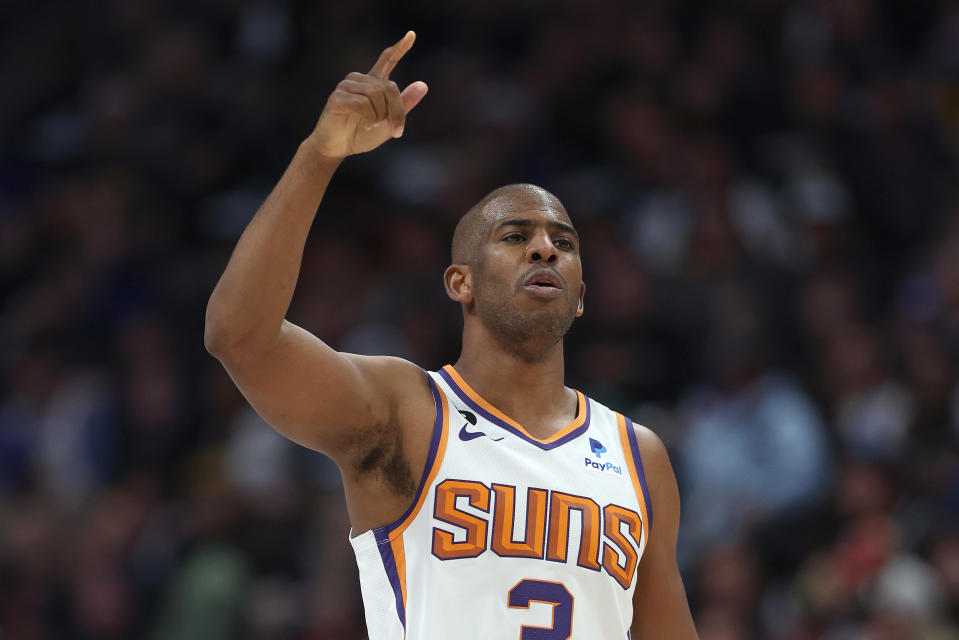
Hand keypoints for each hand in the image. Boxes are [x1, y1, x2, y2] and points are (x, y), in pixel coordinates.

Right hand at [307, 31, 427, 159]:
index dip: (400, 48)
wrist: (337, 148)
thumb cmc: (361, 135)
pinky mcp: (338, 97)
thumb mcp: (388, 122)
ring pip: (376, 94)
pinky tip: (364, 124)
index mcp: (373, 83)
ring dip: (380, 115)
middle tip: (396, 130)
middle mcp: (360, 80)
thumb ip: (404, 105)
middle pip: (390, 87)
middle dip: (397, 111)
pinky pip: (363, 103)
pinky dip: (369, 117)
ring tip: (372, 125)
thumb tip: (423, 85)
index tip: (412, 34)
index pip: (387, 60)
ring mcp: (347, 86)